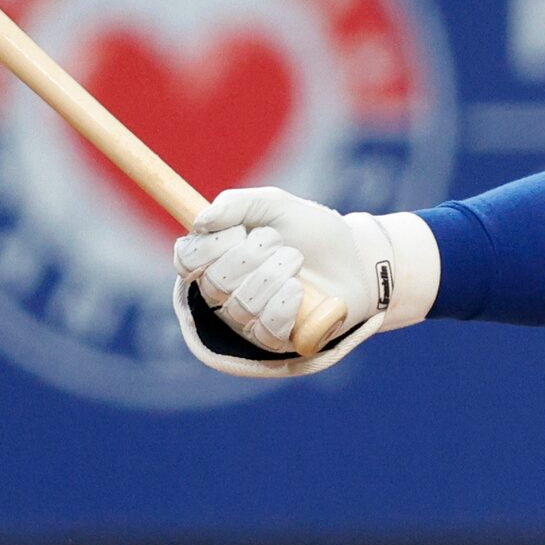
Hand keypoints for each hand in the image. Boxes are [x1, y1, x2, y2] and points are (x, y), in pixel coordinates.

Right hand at [170, 188, 431, 378]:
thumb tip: (200, 221)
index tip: (236, 231)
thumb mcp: (278, 205)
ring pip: (240, 306)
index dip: (206, 248)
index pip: (187, 260)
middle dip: (249, 257)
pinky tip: (299, 291)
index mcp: (219, 256)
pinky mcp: (276, 339)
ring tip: (295, 260)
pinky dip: (282, 306)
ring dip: (272, 276)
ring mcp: (249, 319)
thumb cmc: (313, 232)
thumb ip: (238, 204)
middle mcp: (226, 291)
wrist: (357, 258)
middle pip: (214, 283)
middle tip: (277, 241)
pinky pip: (264, 330)